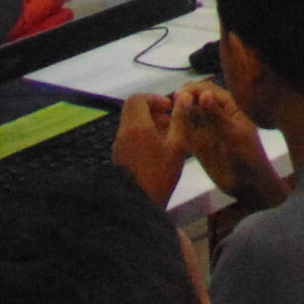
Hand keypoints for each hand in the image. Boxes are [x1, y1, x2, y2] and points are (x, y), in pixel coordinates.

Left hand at [114, 91, 188, 205]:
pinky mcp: (119, 156)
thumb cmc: (160, 175)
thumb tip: (184, 98)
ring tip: (167, 136)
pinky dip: (142, 134)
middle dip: (152, 109)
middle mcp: (124, 132)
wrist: (138, 205)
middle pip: (133, 108)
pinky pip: (129, 135)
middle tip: (169, 120)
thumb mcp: (178, 146)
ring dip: (148, 122)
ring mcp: (119, 145)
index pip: (138, 99)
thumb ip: (181, 120)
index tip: (169, 108)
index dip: (154, 98)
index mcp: (137, 126)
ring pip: (131, 122)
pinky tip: (157, 150)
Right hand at [174, 80, 288, 211]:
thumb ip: (217, 116)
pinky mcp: (197, 144)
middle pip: (196, 100)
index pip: (209, 90)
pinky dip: (176, 126)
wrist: (248, 185)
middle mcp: (216, 114)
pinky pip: (184, 131)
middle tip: (173, 103)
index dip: (195, 89)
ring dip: (178, 111)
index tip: (181, 94)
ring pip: (188, 115)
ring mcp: (206, 129)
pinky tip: (168, 126)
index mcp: (230, 107)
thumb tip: (203, 94)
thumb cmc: (248, 156)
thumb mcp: (234, 135)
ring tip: (168, 114)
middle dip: (184, 98)